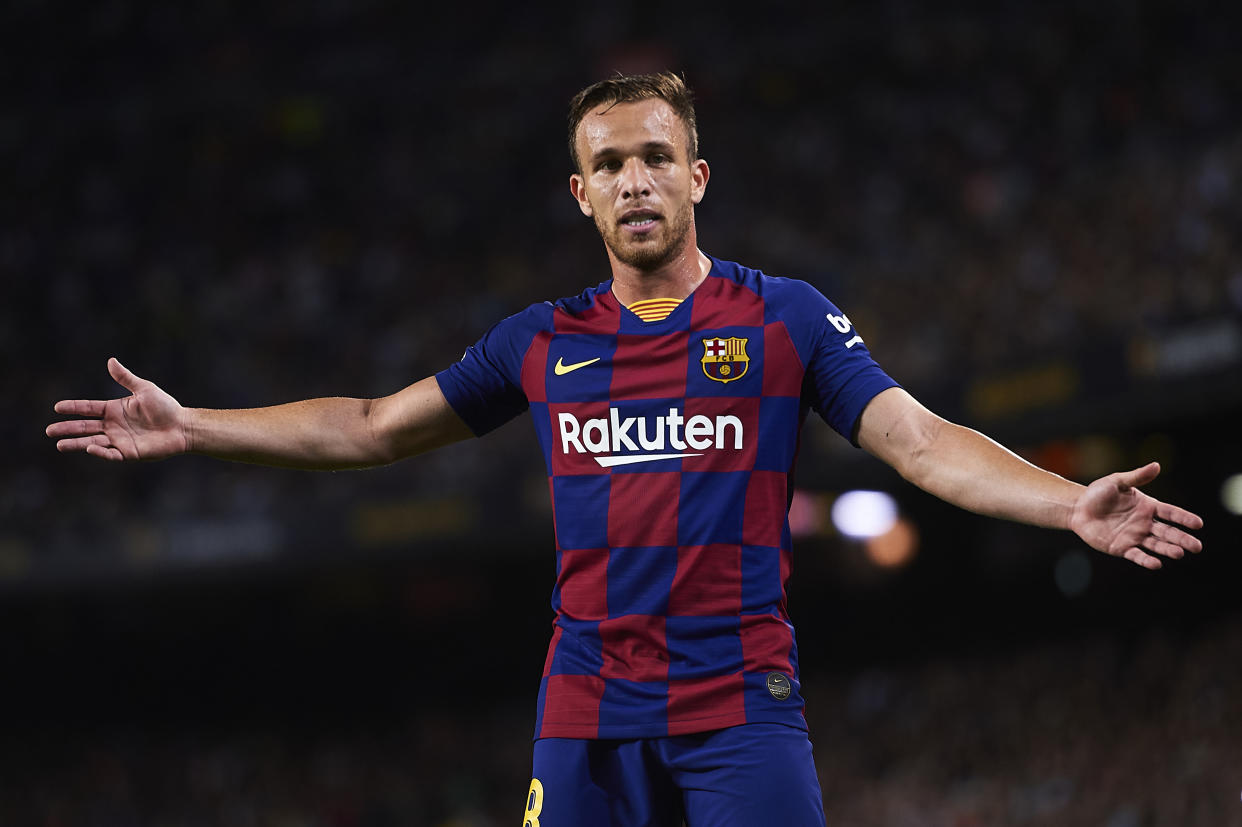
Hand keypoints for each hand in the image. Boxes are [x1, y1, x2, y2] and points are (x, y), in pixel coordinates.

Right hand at [46, 358, 189, 460]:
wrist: (183, 426)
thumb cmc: (166, 406)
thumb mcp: (144, 389)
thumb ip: (126, 378)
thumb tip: (111, 360)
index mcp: (114, 410)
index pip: (88, 409)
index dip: (74, 408)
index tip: (58, 407)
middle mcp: (113, 426)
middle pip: (85, 427)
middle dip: (67, 429)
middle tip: (49, 431)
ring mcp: (120, 440)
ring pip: (92, 442)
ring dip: (76, 443)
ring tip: (59, 445)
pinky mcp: (129, 453)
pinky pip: (111, 454)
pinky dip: (100, 452)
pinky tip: (89, 447)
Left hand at [1068, 462, 1203, 568]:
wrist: (1077, 508)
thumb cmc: (1097, 493)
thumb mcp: (1117, 482)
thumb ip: (1137, 477)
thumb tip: (1156, 465)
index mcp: (1148, 506)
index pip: (1171, 513)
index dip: (1184, 518)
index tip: (1198, 524)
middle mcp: (1145, 523)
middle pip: (1168, 532)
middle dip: (1182, 539)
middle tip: (1197, 547)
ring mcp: (1135, 536)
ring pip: (1156, 545)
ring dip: (1168, 549)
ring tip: (1179, 553)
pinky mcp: (1122, 548)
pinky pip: (1137, 555)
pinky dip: (1147, 560)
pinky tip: (1157, 564)